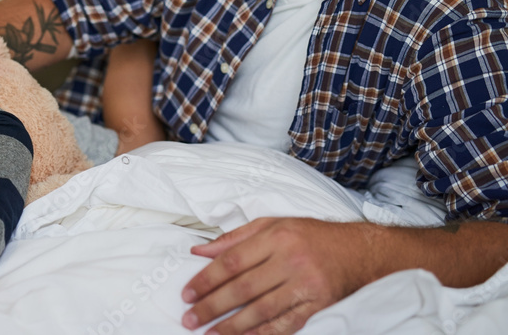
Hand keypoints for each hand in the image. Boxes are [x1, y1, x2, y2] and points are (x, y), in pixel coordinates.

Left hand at [181, 217, 380, 334]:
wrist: (360, 250)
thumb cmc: (311, 236)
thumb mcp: (273, 224)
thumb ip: (235, 238)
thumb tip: (199, 251)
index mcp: (275, 236)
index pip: (231, 261)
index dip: (206, 279)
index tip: (187, 294)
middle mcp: (290, 260)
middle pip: (243, 288)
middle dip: (212, 306)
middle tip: (190, 319)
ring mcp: (306, 284)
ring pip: (262, 310)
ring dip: (232, 326)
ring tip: (210, 334)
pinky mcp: (319, 304)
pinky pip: (287, 323)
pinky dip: (264, 334)